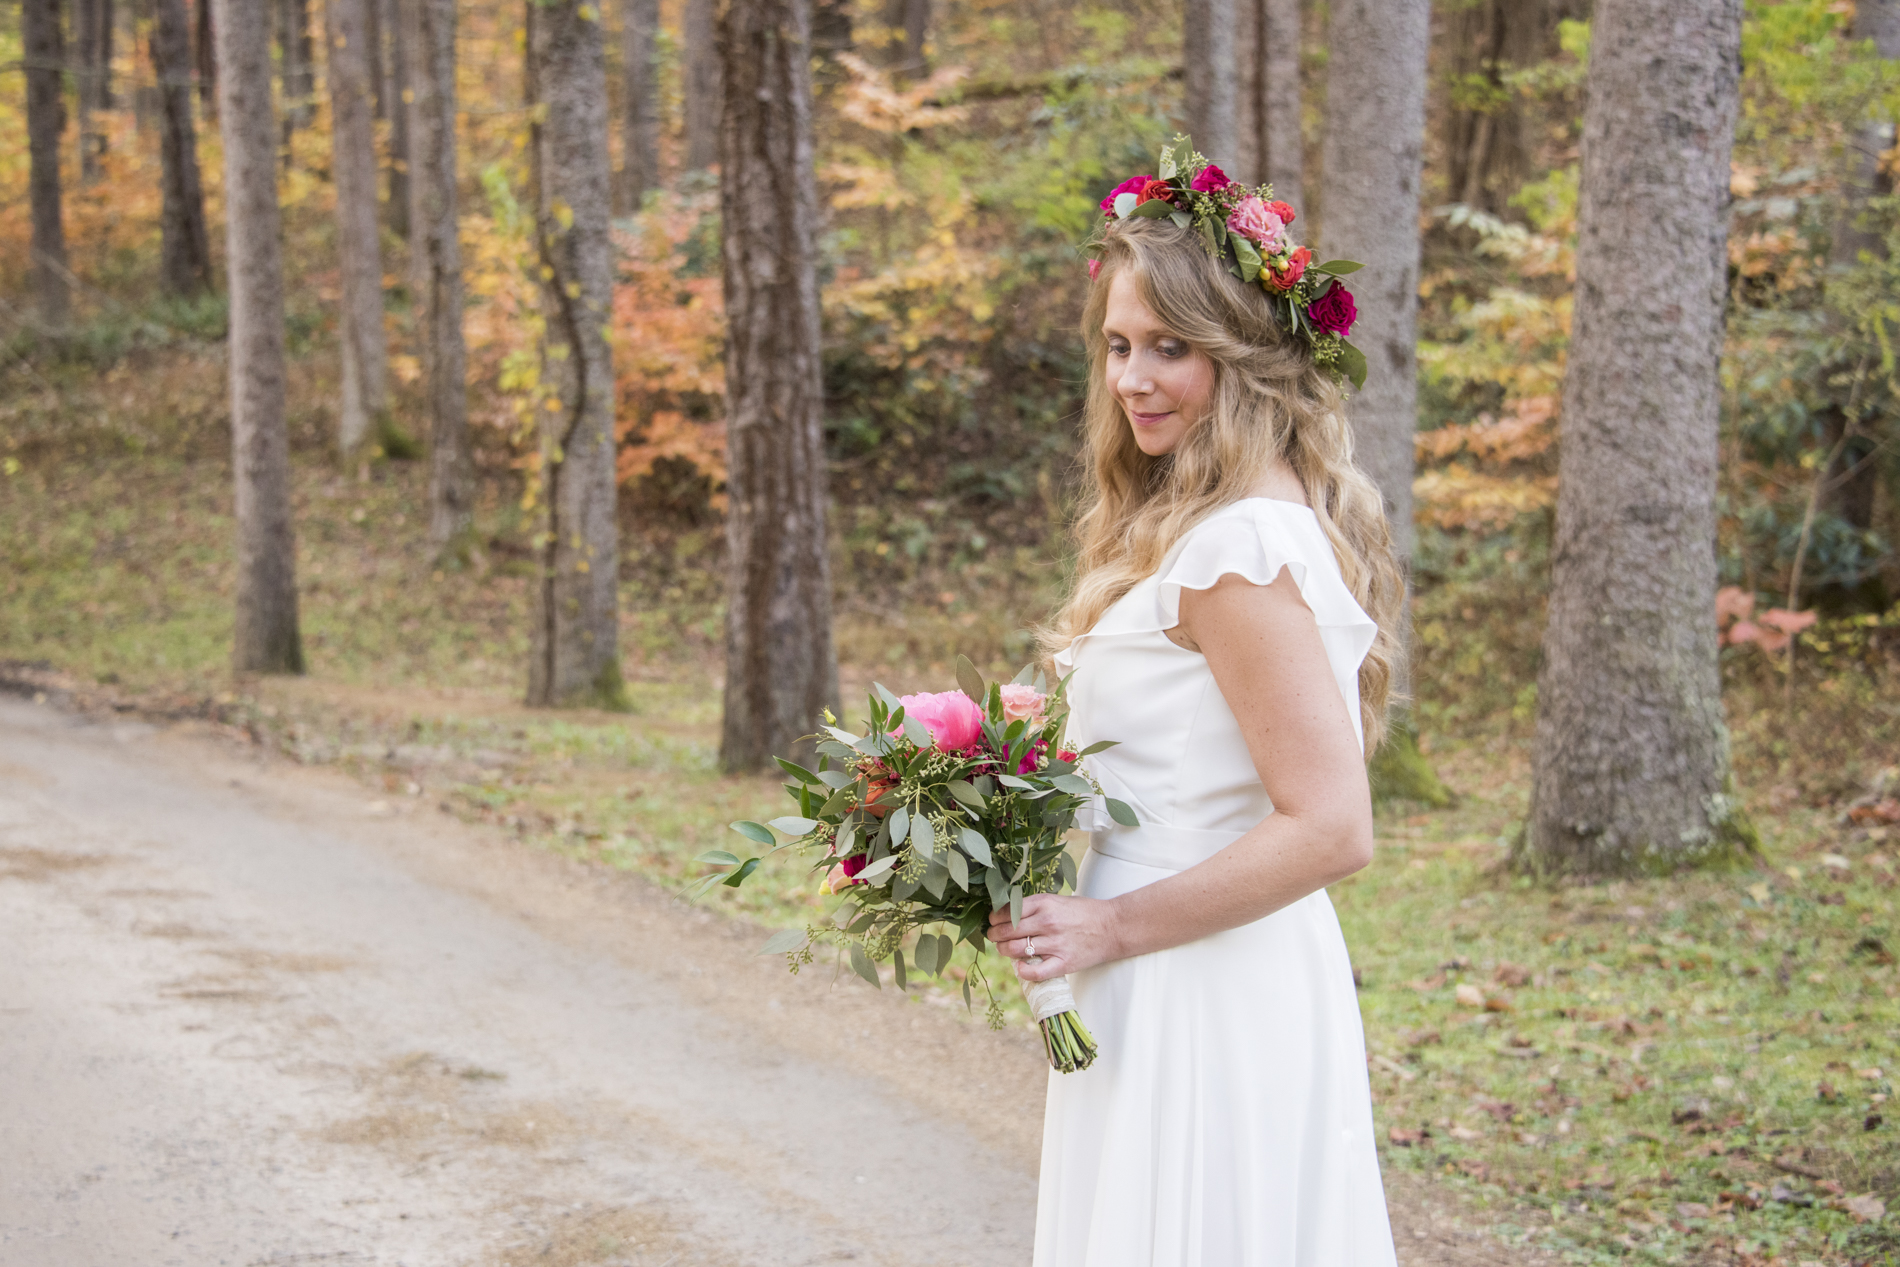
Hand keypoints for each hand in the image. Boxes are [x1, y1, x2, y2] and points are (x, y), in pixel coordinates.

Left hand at [987, 893, 1123, 982]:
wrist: (1113, 927)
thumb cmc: (1083, 912)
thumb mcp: (1057, 900)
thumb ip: (1034, 907)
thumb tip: (1006, 914)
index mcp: (1044, 903)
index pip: (1007, 911)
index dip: (994, 918)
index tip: (992, 921)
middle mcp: (1047, 922)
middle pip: (1006, 931)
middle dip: (994, 935)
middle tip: (993, 936)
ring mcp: (1055, 944)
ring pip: (1015, 950)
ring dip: (1003, 950)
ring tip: (1004, 949)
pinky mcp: (1063, 963)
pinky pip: (1035, 972)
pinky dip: (1023, 972)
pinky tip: (1020, 968)